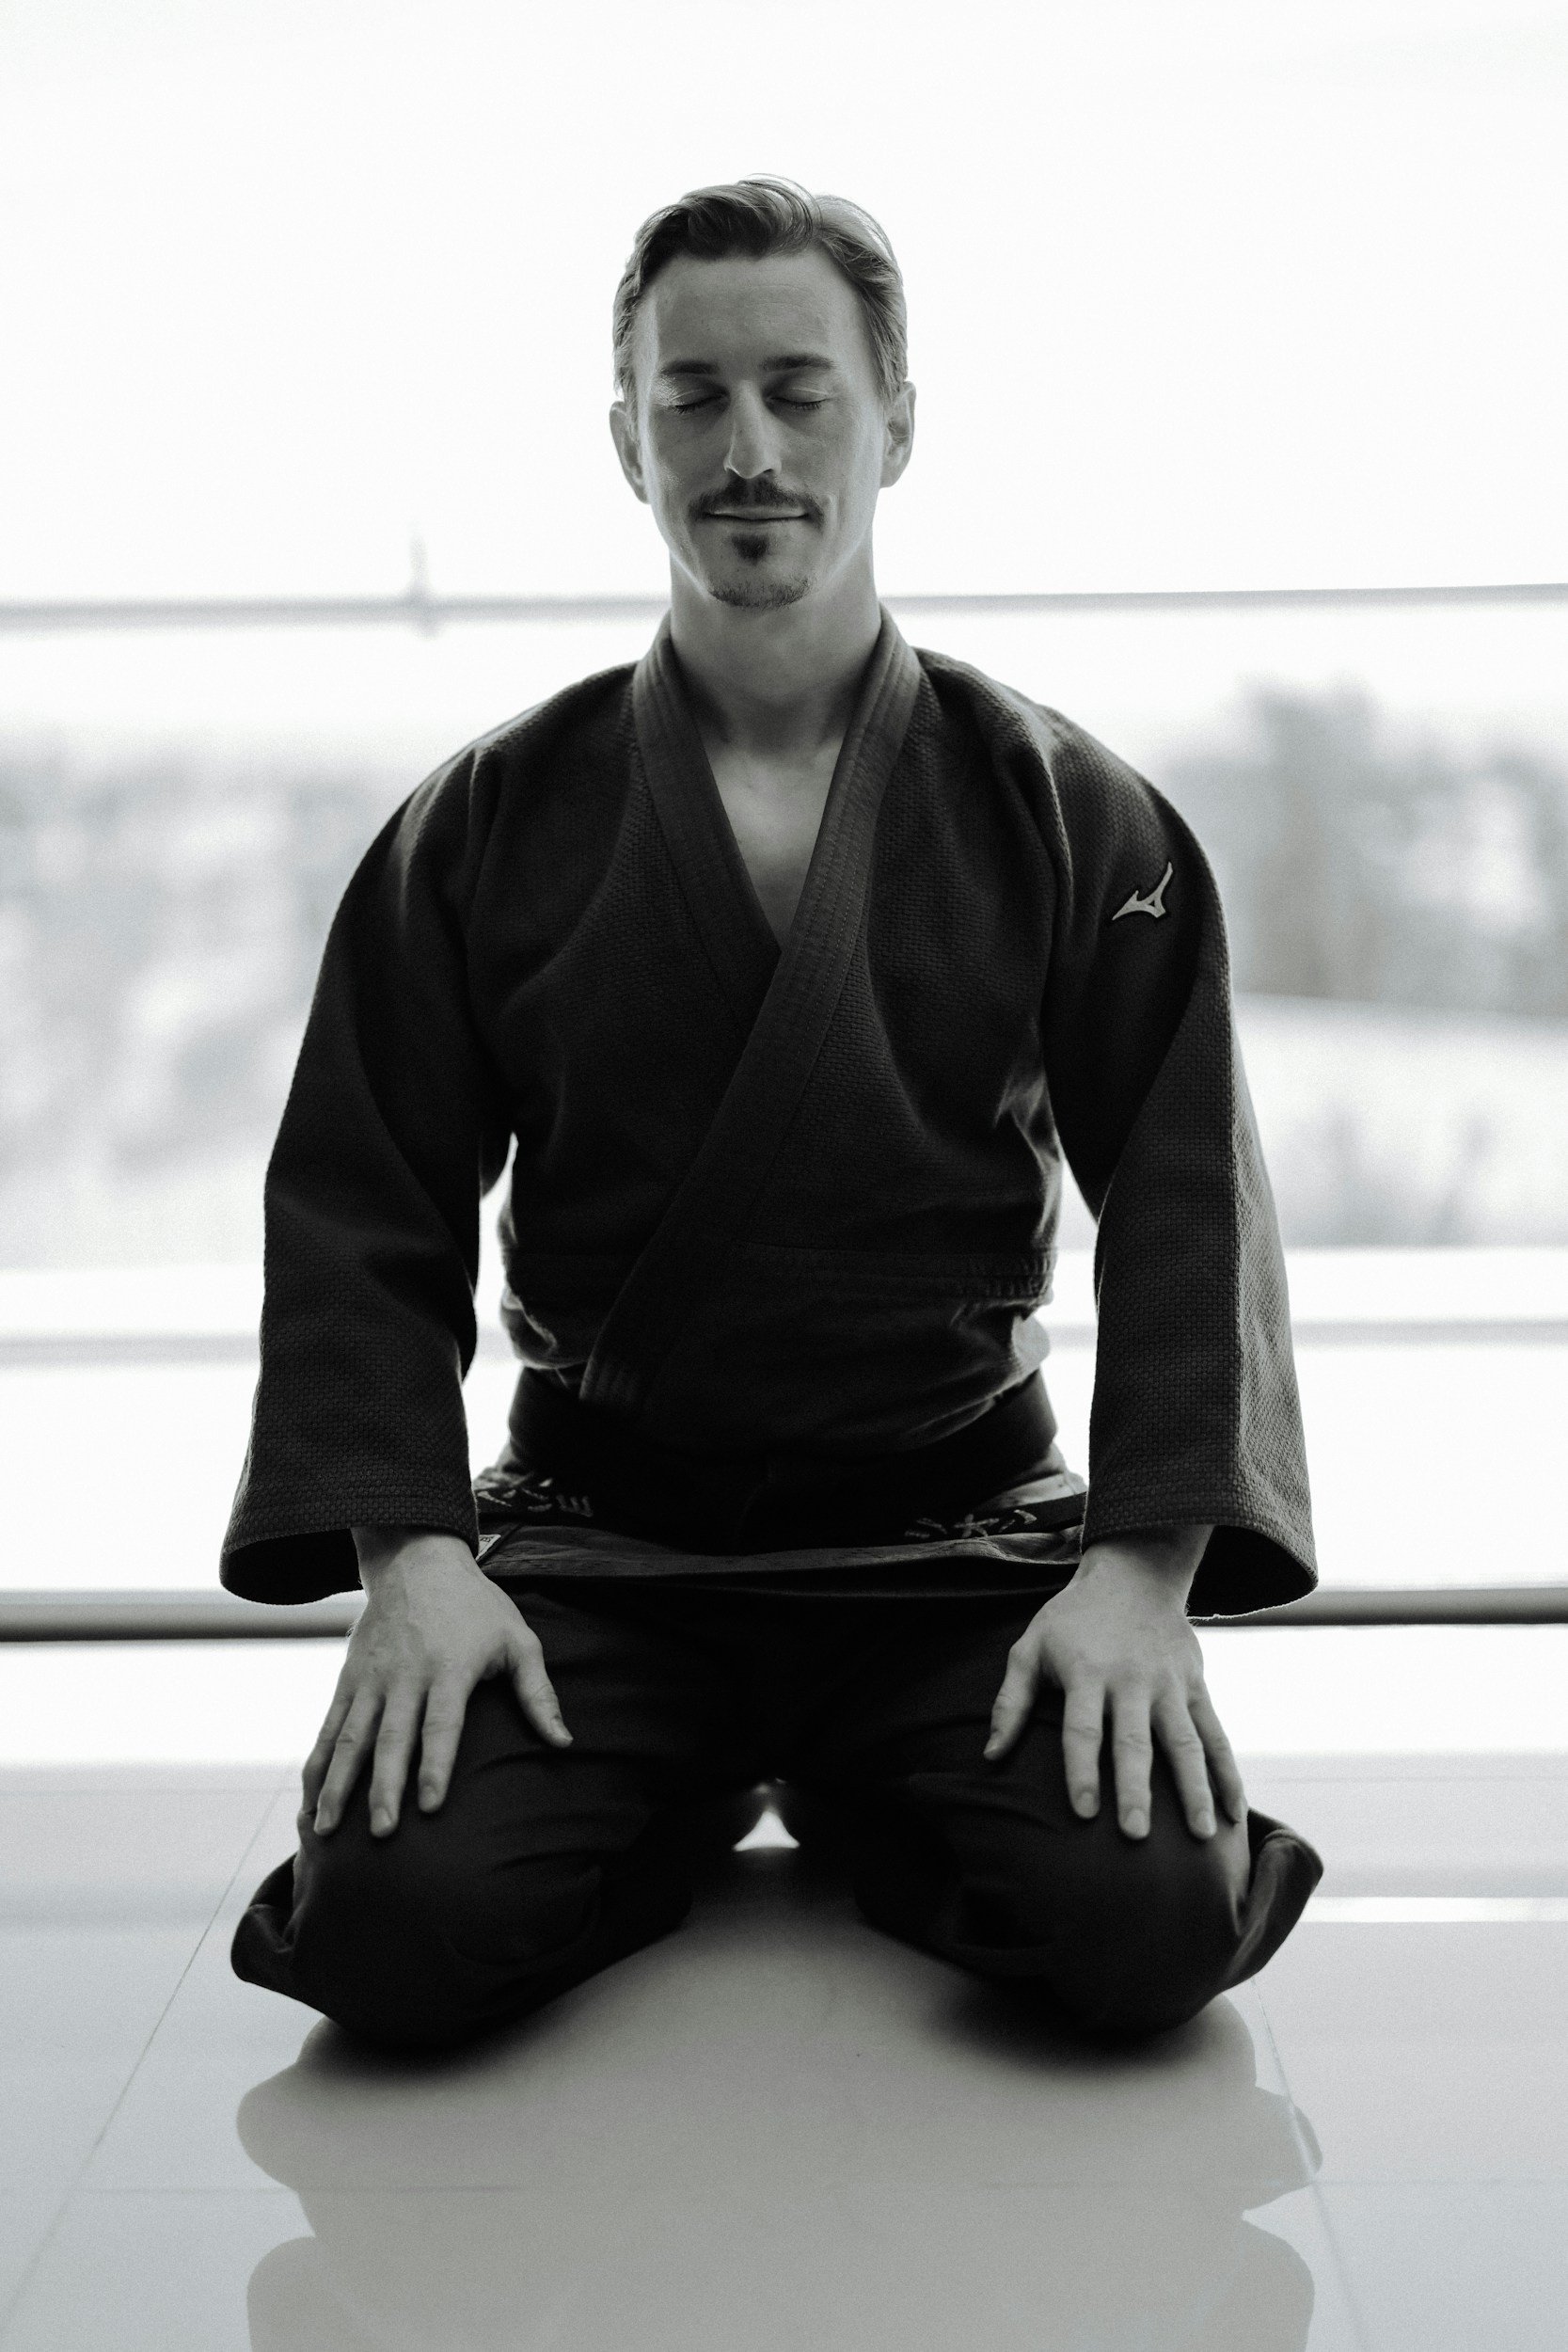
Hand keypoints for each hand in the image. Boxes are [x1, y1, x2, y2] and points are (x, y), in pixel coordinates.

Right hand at [303, 1528, 570, 1839]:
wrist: (416, 1559)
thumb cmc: (476, 1606)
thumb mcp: (518, 1638)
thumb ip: (538, 1693)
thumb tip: (563, 1742)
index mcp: (449, 1668)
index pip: (441, 1724)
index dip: (436, 1765)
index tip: (430, 1807)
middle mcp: (405, 1675)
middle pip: (392, 1738)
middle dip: (385, 1787)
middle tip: (383, 1833)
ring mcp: (371, 1678)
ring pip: (351, 1738)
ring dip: (338, 1786)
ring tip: (327, 1830)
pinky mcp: (348, 1679)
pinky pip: (329, 1727)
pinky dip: (317, 1765)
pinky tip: (309, 1802)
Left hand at [982, 1528, 1245, 1840]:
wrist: (1134, 1575)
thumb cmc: (1072, 1619)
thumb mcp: (1031, 1646)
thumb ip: (1011, 1701)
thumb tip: (990, 1756)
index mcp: (1087, 1672)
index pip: (1083, 1729)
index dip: (1081, 1770)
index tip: (1084, 1812)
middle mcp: (1131, 1680)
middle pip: (1134, 1741)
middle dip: (1135, 1789)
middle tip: (1136, 1834)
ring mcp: (1169, 1684)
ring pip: (1185, 1742)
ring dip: (1194, 1790)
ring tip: (1199, 1835)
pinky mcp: (1195, 1685)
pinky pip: (1215, 1733)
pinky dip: (1227, 1773)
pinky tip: (1233, 1811)